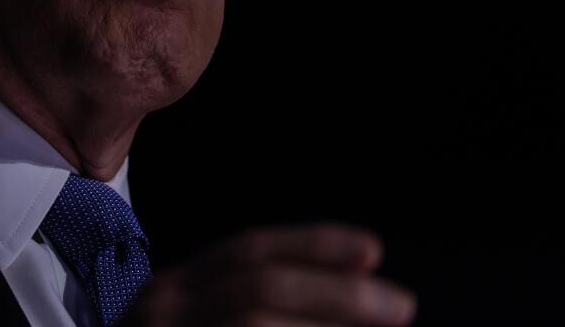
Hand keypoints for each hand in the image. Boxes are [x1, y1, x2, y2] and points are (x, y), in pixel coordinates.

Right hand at [125, 222, 416, 326]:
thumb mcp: (194, 322)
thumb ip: (245, 305)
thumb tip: (352, 288)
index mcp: (175, 287)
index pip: (248, 252)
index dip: (313, 245)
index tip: (373, 250)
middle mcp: (163, 308)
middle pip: (258, 286)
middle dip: (336, 294)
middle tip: (401, 305)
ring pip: (252, 323)